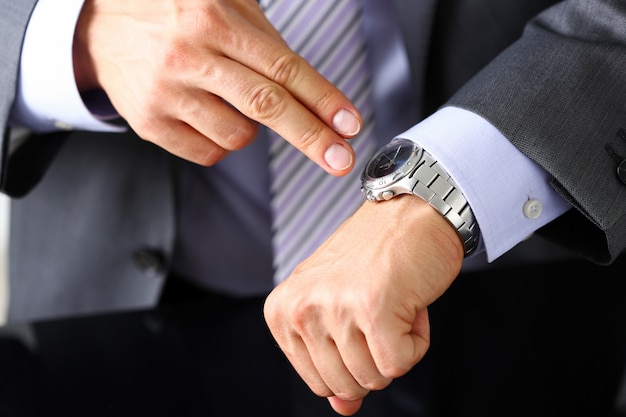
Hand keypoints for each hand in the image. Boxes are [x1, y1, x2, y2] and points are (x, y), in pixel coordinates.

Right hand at [73, 0, 360, 173]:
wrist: (100, 27)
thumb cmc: (174, 14)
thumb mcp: (222, 4)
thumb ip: (265, 39)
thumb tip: (316, 93)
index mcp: (213, 18)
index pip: (283, 67)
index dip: (322, 99)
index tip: (349, 124)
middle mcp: (188, 55)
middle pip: (266, 106)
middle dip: (311, 137)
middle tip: (340, 160)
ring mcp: (165, 92)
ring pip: (238, 135)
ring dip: (250, 128)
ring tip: (227, 99)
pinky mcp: (149, 123)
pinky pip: (208, 153)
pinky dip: (221, 141)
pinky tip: (206, 114)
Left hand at [263, 196, 463, 414]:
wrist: (414, 212)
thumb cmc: (377, 258)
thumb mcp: (340, 308)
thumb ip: (335, 361)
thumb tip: (342, 408)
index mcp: (283, 310)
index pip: (317, 381)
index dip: (352, 359)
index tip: (360, 318)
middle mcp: (302, 307)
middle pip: (346, 385)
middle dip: (376, 358)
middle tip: (380, 311)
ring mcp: (335, 307)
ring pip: (374, 378)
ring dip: (397, 346)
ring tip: (393, 302)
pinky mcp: (372, 308)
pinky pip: (400, 363)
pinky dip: (417, 341)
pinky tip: (410, 304)